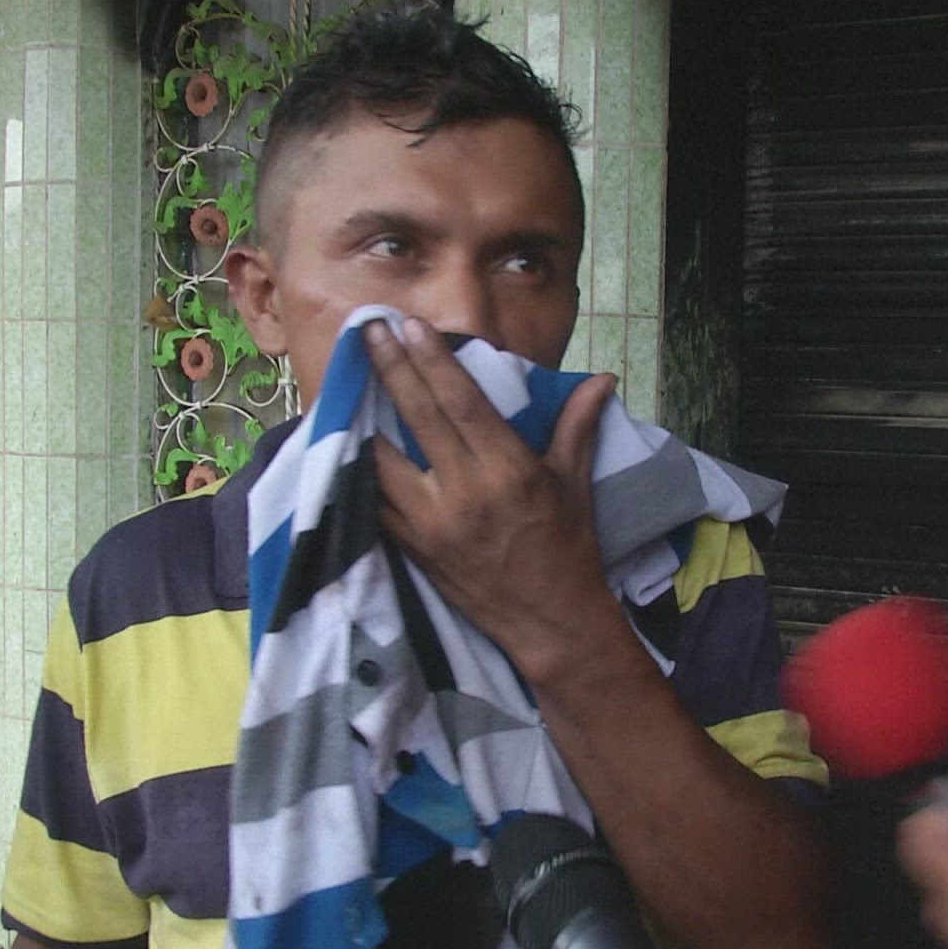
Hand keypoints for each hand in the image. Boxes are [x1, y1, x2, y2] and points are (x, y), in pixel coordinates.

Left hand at [364, 317, 625, 680]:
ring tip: (349, 383)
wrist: (550, 622)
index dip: (432, 360)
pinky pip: (375, 503)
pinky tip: (346, 445)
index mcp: (509, 470)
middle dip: (390, 368)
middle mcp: (466, 492)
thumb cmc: (569, 549)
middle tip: (368, 331)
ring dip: (363, 419)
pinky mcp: (413, 549)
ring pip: (382, 460)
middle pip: (417, 417)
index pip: (461, 401)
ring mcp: (433, 523)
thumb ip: (576, 426)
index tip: (408, 326)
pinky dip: (360, 472)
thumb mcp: (575, 484)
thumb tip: (601, 380)